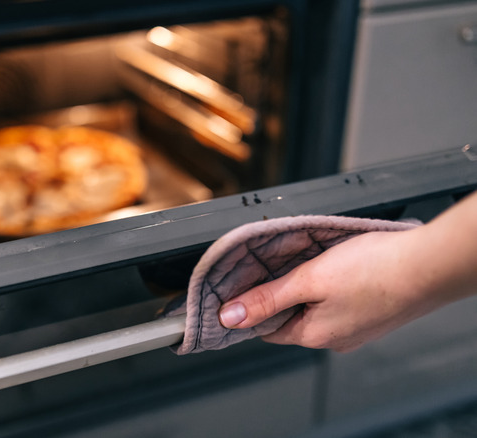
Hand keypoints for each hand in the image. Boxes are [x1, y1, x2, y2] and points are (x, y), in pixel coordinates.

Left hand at [218, 228, 440, 352]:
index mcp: (315, 335)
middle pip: (291, 318)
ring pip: (316, 308)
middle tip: (283, 264)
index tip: (246, 286)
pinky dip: (332, 286)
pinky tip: (338, 267)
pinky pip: (339, 303)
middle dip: (282, 292)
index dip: (254, 307)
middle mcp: (336, 338)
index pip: (266, 329)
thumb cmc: (375, 270)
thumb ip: (267, 298)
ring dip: (308, 287)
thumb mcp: (308, 280)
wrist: (429, 265)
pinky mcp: (373, 313)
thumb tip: (229, 317)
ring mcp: (357, 328)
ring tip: (312, 261)